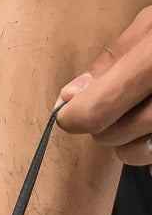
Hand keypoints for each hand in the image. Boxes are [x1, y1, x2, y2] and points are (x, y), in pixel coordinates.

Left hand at [56, 6, 151, 169]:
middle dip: (105, 125)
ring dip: (130, 140)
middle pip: (114, 135)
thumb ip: (114, 60)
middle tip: (116, 105)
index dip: (76, 115)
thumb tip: (71, 95)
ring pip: (136, 154)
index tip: (69, 113)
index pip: (98, 110)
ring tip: (145, 113)